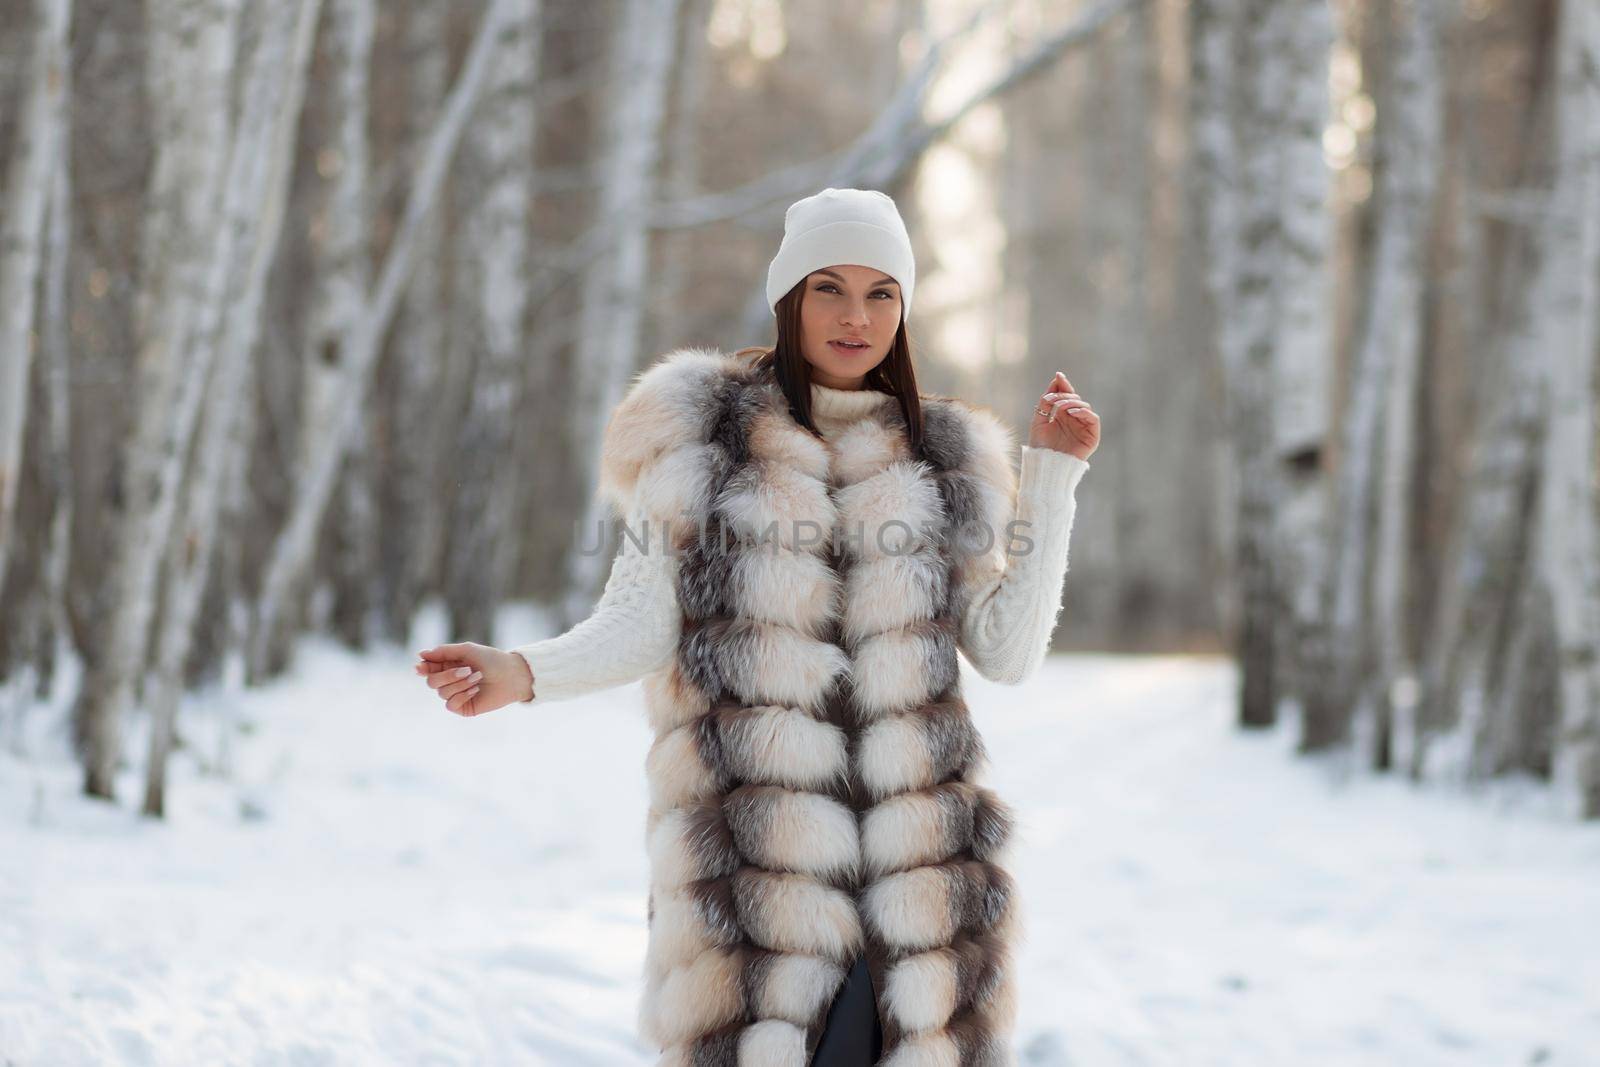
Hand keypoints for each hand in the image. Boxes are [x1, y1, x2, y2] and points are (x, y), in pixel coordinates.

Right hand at [414, 642, 533, 715]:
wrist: (511, 676)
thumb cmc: (491, 660)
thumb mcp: (467, 650)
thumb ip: (444, 652)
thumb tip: (421, 654)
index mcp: (448, 665)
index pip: (428, 668)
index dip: (423, 668)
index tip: (421, 667)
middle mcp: (450, 681)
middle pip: (431, 682)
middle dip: (447, 676)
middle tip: (466, 670)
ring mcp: (456, 695)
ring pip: (442, 693)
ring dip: (460, 684)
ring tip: (477, 678)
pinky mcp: (463, 707)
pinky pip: (450, 704)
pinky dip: (463, 695)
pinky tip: (476, 690)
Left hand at [1028, 370, 1099, 459]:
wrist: (1045, 466)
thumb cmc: (1040, 447)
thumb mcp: (1038, 420)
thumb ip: (1046, 401)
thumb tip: (1056, 380)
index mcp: (1062, 416)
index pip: (1066, 396)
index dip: (1063, 385)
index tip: (1058, 375)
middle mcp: (1073, 420)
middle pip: (1075, 399)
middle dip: (1064, 394)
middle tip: (1053, 399)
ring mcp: (1083, 427)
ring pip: (1084, 406)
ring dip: (1072, 402)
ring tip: (1059, 406)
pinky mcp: (1092, 436)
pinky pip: (1093, 418)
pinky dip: (1084, 412)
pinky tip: (1072, 412)